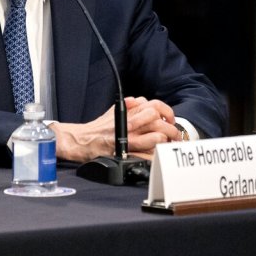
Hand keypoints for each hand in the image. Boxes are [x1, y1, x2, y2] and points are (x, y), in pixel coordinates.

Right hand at [50, 96, 180, 162]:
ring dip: (164, 141)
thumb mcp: (114, 111)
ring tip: (166, 145)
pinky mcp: (125, 151)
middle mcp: (129, 122)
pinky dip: (155, 153)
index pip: (154, 106)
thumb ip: (129, 106)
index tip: (169, 119)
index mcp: (128, 110)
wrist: (82, 141)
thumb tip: (142, 102)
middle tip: (173, 136)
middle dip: (170, 129)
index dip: (166, 112)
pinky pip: (148, 152)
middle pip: (158, 121)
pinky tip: (155, 154)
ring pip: (157, 136)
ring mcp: (128, 137)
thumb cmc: (98, 127)